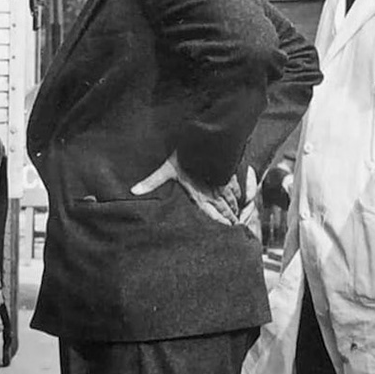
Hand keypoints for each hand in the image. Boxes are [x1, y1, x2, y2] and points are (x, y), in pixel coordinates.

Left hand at [131, 154, 250, 227]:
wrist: (206, 138)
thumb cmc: (185, 156)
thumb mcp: (166, 169)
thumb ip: (151, 182)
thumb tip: (134, 191)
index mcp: (199, 196)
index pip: (212, 217)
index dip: (219, 226)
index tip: (225, 235)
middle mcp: (212, 194)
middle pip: (224, 212)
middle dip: (230, 222)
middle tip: (236, 232)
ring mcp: (222, 186)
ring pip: (232, 203)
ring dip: (235, 212)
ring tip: (239, 222)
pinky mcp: (228, 176)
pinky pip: (236, 191)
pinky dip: (239, 198)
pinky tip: (241, 202)